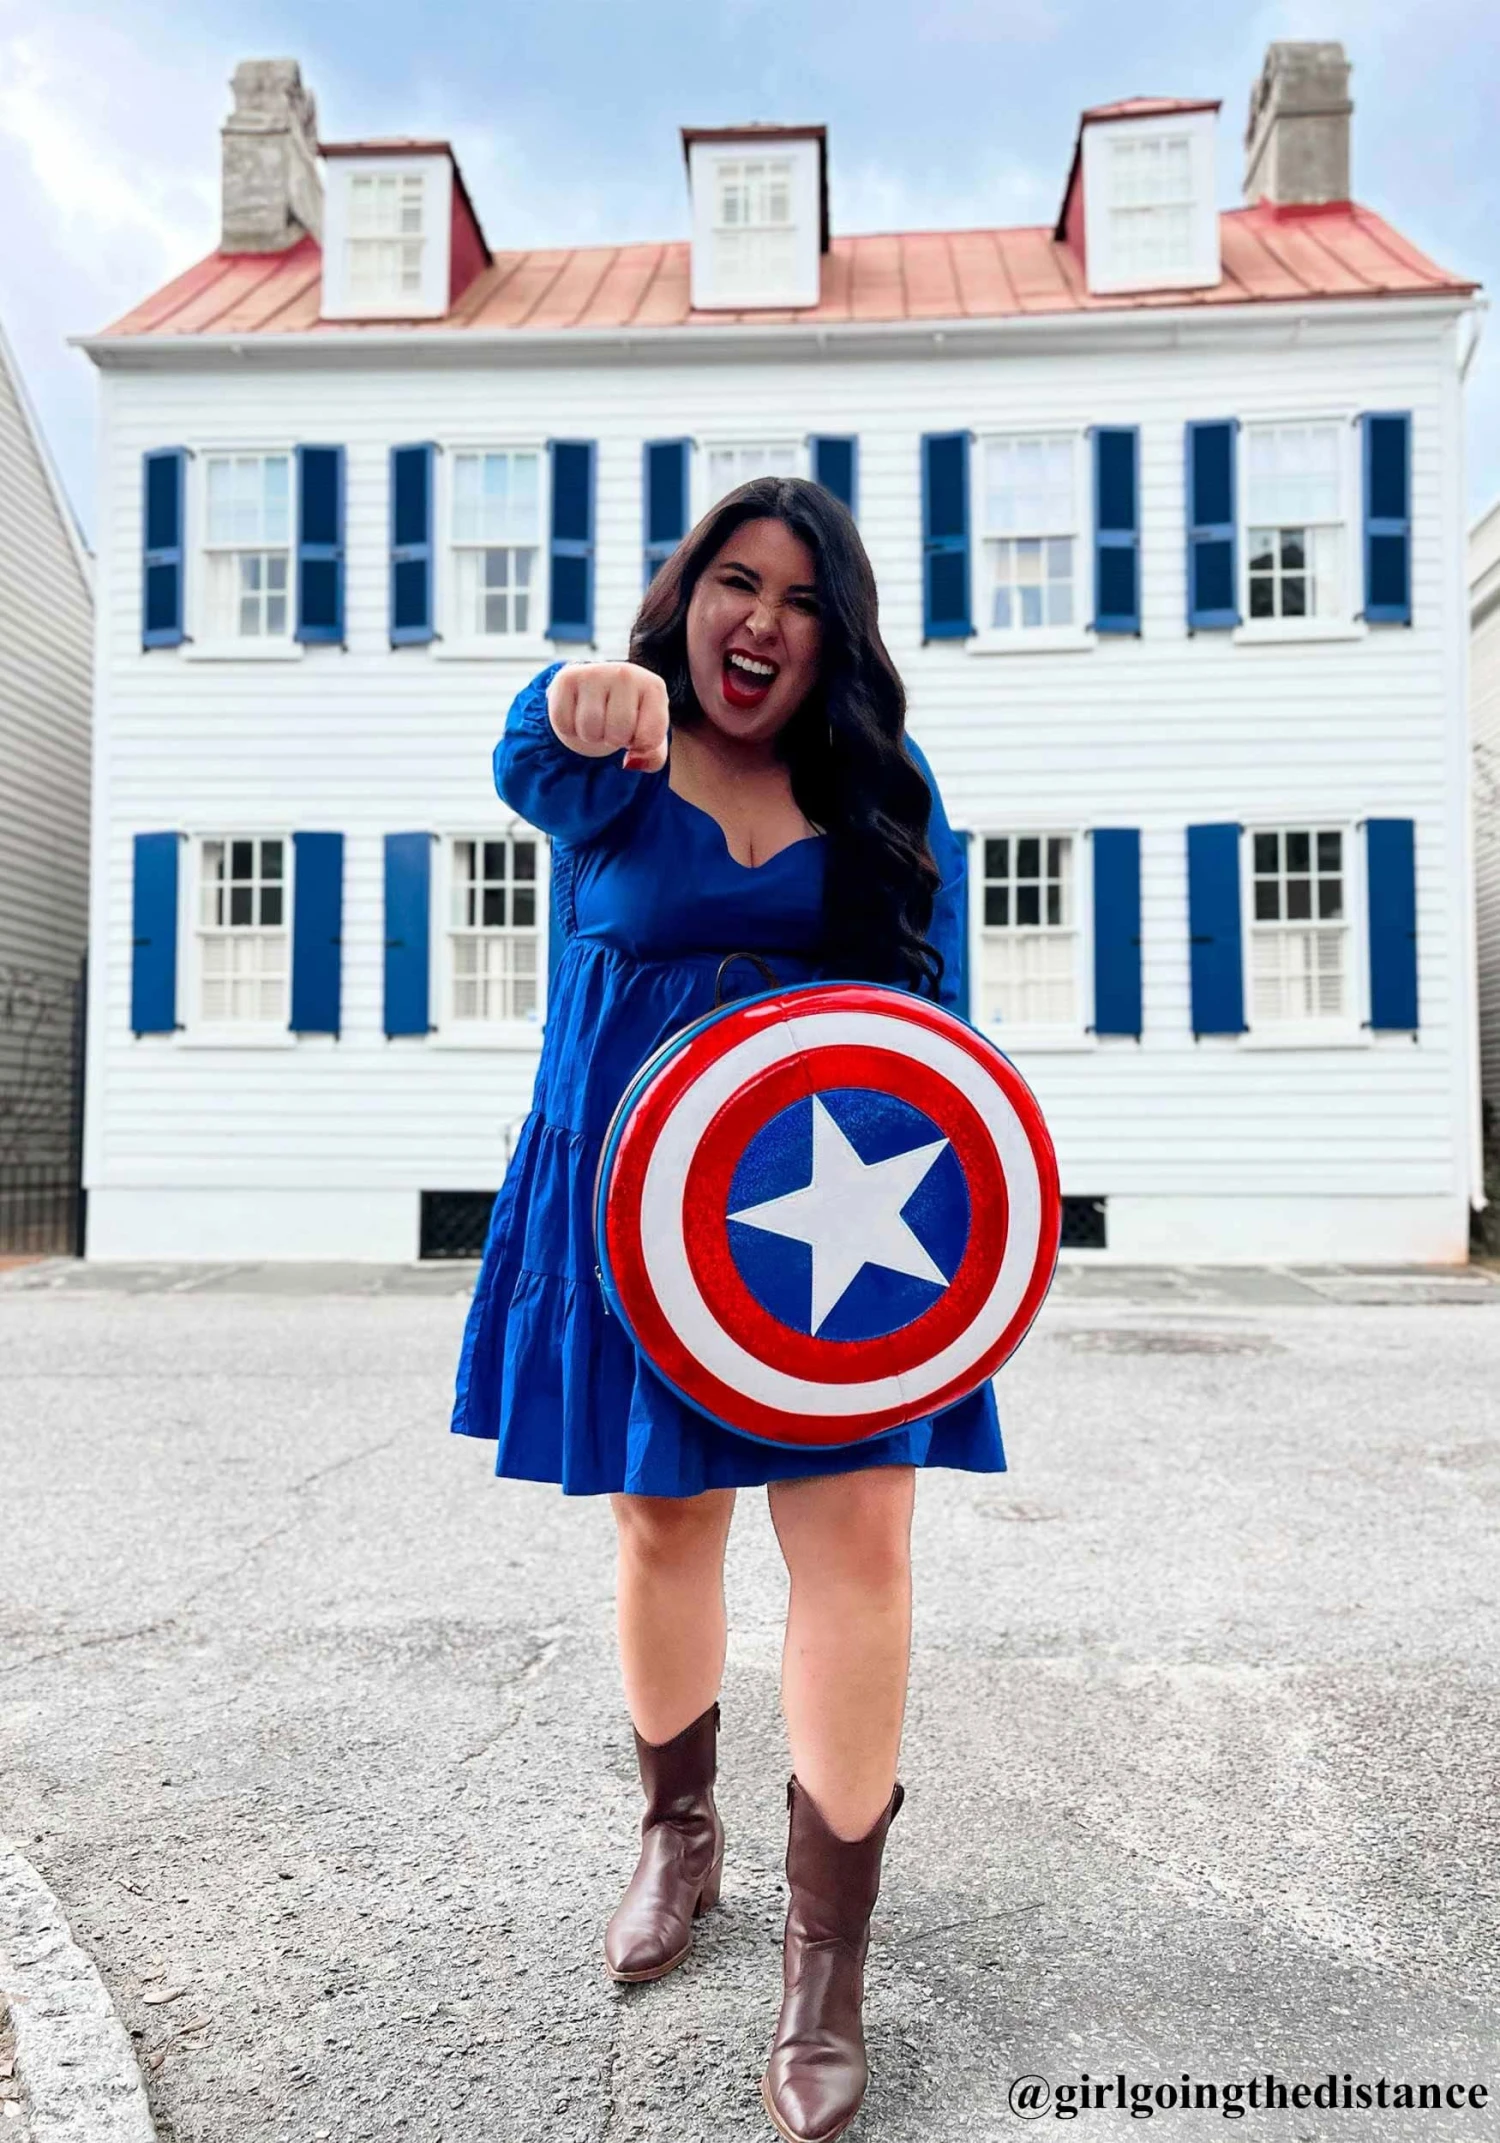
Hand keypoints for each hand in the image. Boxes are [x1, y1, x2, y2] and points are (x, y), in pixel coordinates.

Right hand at [546, 662, 669, 772]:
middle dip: (613, 740)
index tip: (637, 730)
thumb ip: (653, 758)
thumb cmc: (630, 717)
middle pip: (617, 734)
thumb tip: (629, 762)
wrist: (599, 689)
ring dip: (591, 736)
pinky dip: (569, 728)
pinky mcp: (567, 678)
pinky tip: (578, 712)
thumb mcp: (648, 737)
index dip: (639, 745)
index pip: (648, 739)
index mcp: (654, 688)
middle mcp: (626, 674)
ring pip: (589, 730)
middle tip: (612, 724)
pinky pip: (564, 724)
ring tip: (597, 719)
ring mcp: (595, 673)